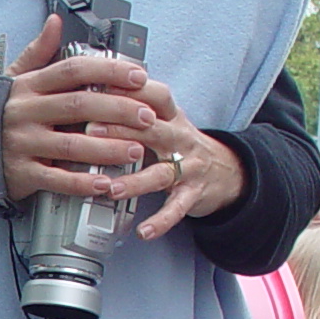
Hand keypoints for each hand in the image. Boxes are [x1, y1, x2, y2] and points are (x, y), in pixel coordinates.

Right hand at [0, 14, 157, 204]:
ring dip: (107, 149)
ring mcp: (22, 144)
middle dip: (118, 110)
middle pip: (79, 107)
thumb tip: (56, 22)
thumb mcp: (12, 79)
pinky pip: (56, 180)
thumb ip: (38, 53)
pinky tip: (106, 183)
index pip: (72, 71)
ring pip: (71, 146)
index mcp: (29, 87)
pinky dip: (82, 183)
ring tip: (136, 150)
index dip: (108, 72)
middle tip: (148, 116)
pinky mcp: (21, 174)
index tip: (138, 76)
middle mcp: (26, 113)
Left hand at [106, 85, 247, 240]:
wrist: (227, 170)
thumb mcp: (166, 119)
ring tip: (112, 188)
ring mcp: (189, 166)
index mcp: (172, 116)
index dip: (133, 89)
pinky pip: (176, 208)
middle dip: (122, 130)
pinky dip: (160, 221)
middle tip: (92, 132)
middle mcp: (181, 138)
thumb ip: (136, 107)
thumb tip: (95, 92)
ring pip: (161, 173)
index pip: (156, 95)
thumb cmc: (182, 143)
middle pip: (153, 130)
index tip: (105, 87)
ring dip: (135, 181)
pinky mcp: (193, 193)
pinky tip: (144, 231)